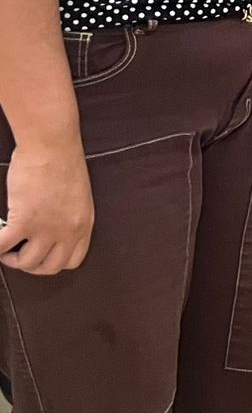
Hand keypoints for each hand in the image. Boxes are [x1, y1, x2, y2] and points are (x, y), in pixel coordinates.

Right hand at [0, 140, 94, 274]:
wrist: (52, 145)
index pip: (73, 260)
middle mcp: (68, 230)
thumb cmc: (62, 163)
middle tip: (18, 255)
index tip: (40, 256)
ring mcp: (47, 228)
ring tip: (5, 247)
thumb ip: (68, 217)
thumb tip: (51, 231)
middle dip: (32, 266)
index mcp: (84, 224)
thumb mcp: (77, 197)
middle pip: (50, 267)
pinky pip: (3, 245)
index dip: (53, 262)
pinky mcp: (25, 220)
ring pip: (28, 262)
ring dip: (12, 258)